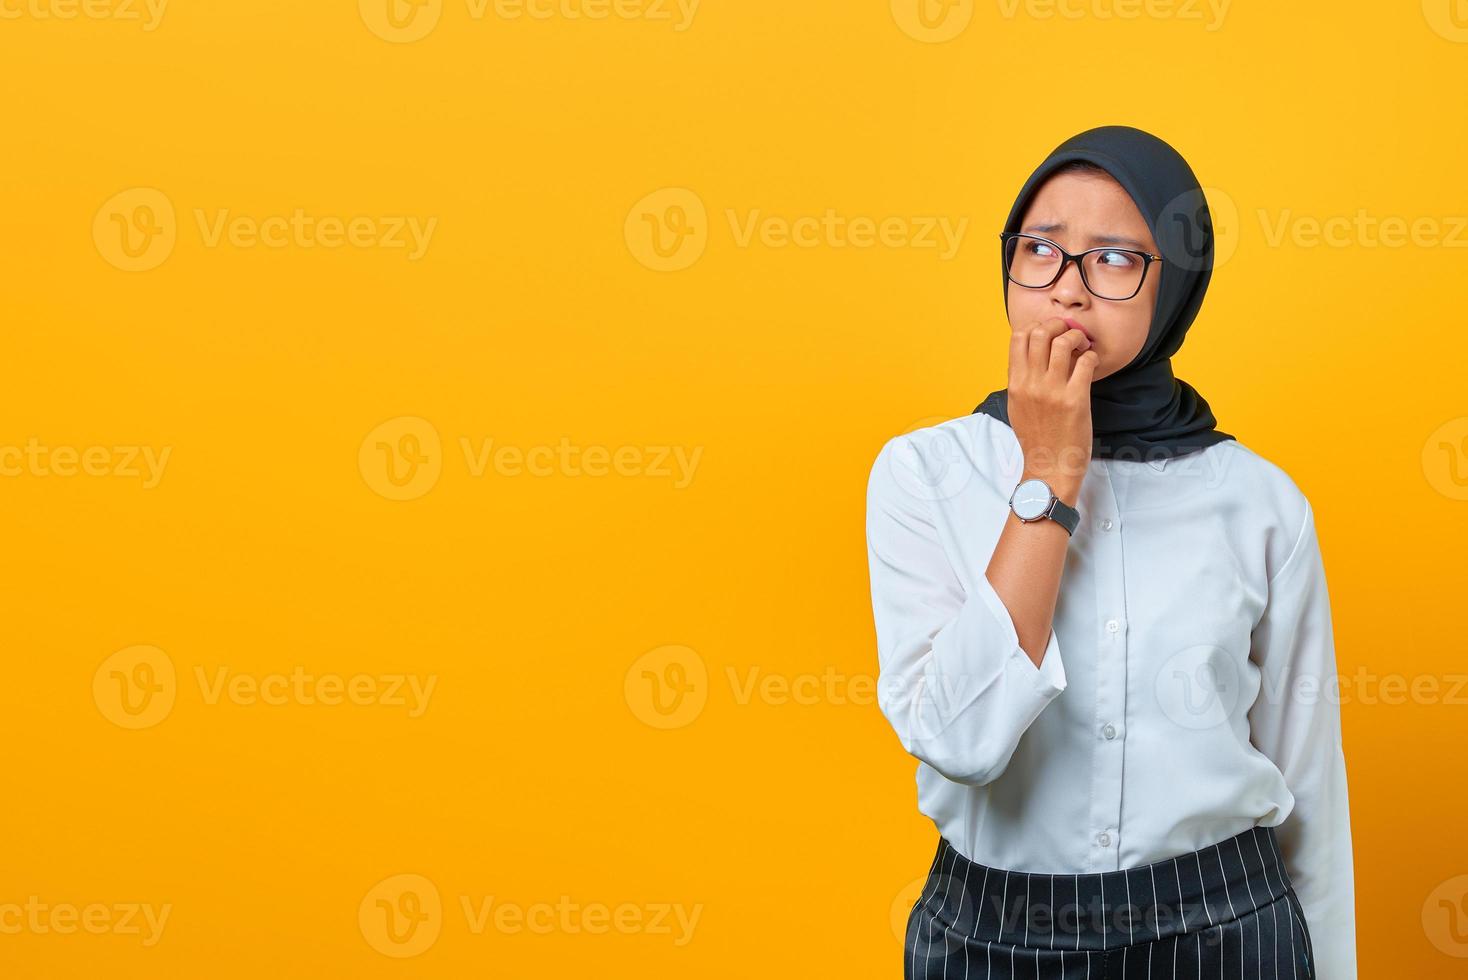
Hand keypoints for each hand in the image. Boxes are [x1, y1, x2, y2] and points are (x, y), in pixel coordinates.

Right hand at [1006, 317, 1096, 501]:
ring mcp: (1053, 392)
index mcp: (1015, 384)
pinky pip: (1085, 362)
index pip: (1018, 338)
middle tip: (1068, 333)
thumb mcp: (1017, 407)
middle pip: (1040, 333)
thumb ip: (1021, 380)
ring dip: (1076, 337)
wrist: (1050, 467)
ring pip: (1063, 342)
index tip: (1048, 332)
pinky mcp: (1075, 400)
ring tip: (1082, 346)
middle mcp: (1031, 384)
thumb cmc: (1036, 438)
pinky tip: (1091, 363)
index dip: (1035, 326)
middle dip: (1057, 325)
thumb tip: (1032, 355)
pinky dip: (1091, 356)